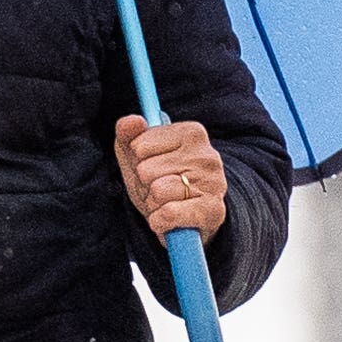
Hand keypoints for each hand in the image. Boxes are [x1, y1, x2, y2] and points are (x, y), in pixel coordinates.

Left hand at [115, 114, 229, 242]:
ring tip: (167, 203)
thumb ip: (128, 133)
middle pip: (145, 170)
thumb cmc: (160, 181)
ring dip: (153, 203)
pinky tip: (169, 219)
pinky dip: (160, 221)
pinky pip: (169, 213)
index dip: (138, 162)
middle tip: (160, 190)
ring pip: (157, 191)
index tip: (154, 167)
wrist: (187, 222)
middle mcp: (207, 154)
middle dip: (145, 185)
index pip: (139, 146)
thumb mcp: (138, 156)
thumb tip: (132, 120)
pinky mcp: (213, 210)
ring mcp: (213, 182)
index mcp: (191, 132)